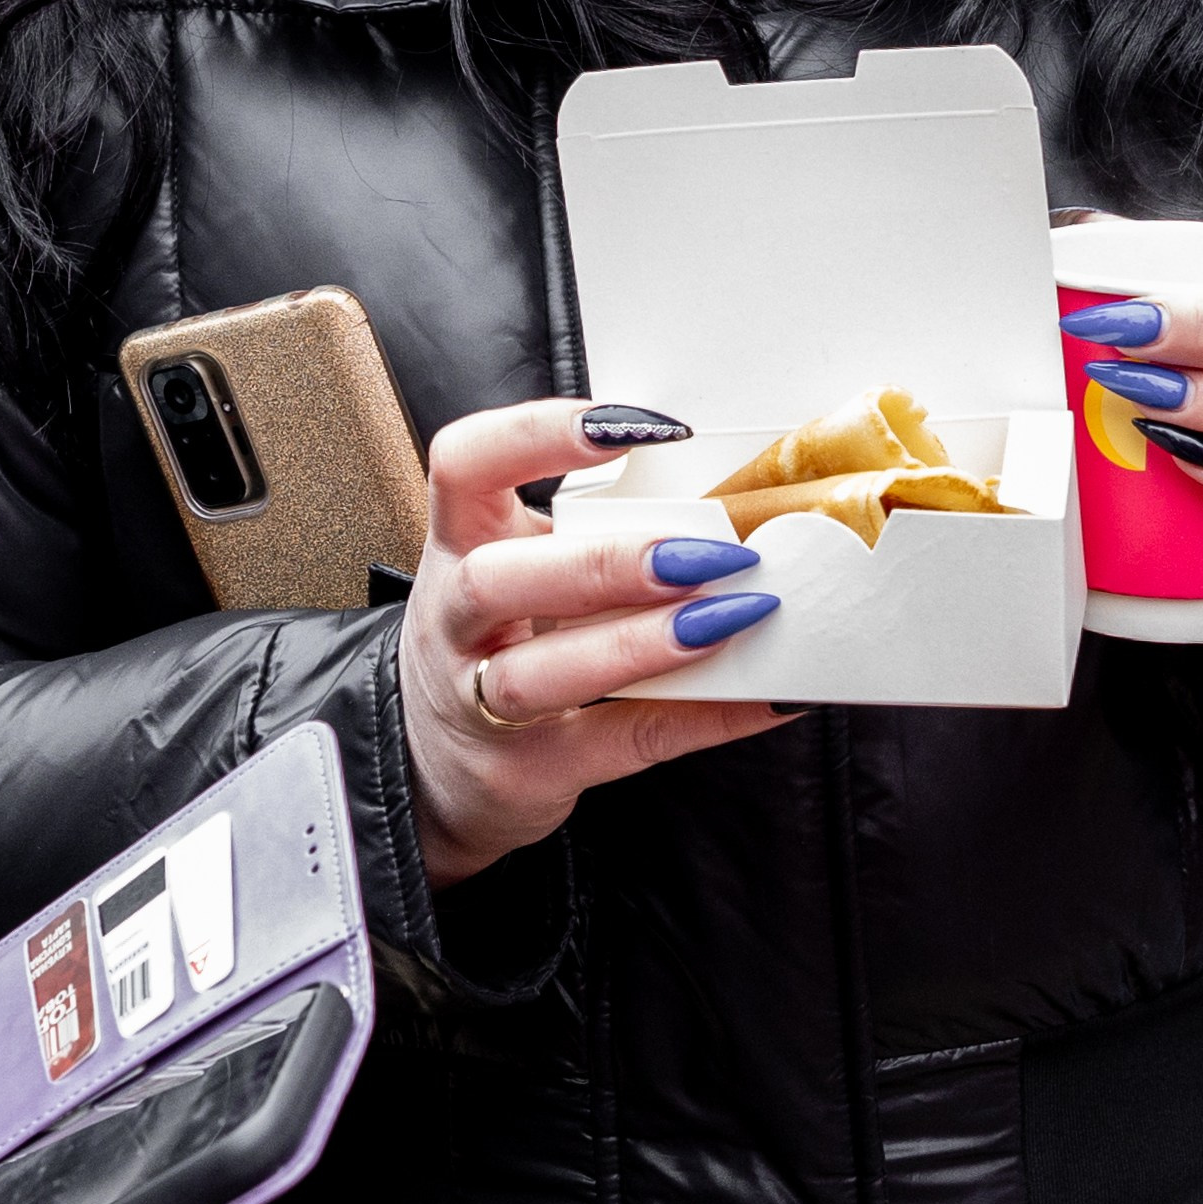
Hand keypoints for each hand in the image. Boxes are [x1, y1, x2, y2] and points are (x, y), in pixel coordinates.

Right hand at [400, 397, 791, 887]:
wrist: (439, 771)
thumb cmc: (500, 646)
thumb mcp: (521, 573)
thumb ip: (593, 533)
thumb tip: (732, 500)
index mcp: (460, 546)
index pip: (464, 466)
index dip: (533, 436)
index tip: (624, 429)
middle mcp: (455, 622)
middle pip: (495, 580)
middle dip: (601, 562)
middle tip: (701, 551)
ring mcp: (478, 706)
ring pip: (539, 674)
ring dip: (641, 642)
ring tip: (728, 618)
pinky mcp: (525, 775)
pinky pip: (617, 744)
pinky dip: (700, 719)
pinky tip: (763, 698)